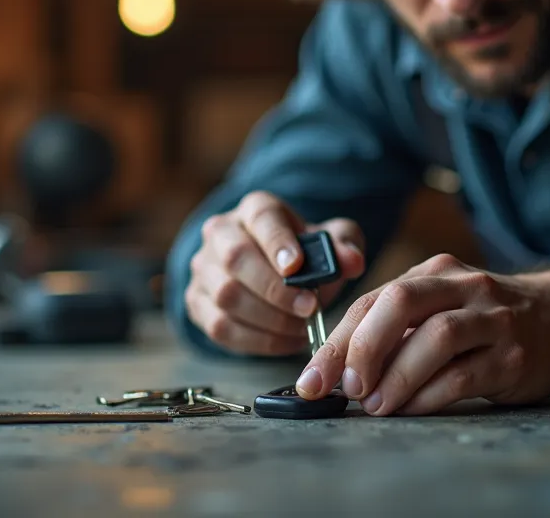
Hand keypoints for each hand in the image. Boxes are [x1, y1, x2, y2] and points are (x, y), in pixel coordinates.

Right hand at [185, 191, 366, 354]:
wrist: (272, 270)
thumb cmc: (303, 252)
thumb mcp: (329, 242)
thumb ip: (344, 246)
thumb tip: (352, 262)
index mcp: (254, 209)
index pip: (261, 217)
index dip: (277, 242)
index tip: (297, 267)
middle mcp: (220, 233)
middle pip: (235, 258)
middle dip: (275, 289)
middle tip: (309, 308)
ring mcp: (203, 268)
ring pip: (225, 296)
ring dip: (268, 319)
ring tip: (301, 328)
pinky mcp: (197, 302)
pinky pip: (220, 327)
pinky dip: (257, 340)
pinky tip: (286, 340)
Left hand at [294, 254, 549, 415]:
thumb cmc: (486, 320)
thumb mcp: (442, 305)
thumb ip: (396, 328)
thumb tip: (336, 369)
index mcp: (436, 272)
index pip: (374, 298)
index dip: (337, 339)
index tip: (313, 378)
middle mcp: (464, 287)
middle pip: (401, 302)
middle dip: (363, 347)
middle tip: (345, 387)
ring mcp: (493, 319)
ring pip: (436, 337)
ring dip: (396, 375)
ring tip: (374, 406)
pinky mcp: (514, 356)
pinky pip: (464, 375)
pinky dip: (429, 395)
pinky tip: (410, 410)